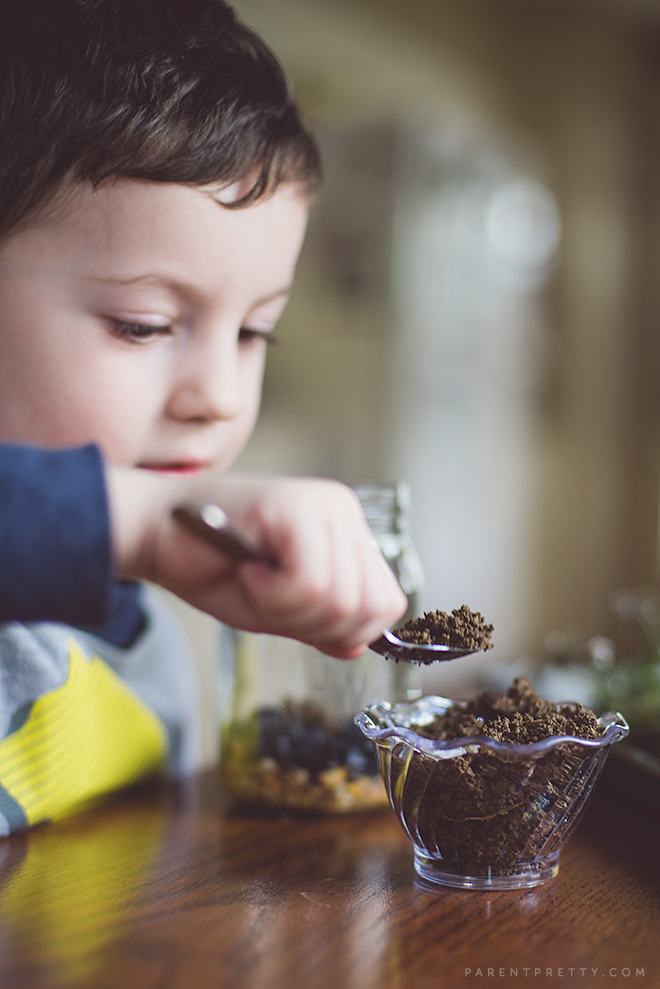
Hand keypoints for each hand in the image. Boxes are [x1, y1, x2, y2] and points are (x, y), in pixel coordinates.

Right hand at [107, 468, 407, 658]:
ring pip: (340, 598)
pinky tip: (248, 569)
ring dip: (285, 608)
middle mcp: (344, 513)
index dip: (342, 631)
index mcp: (348, 536)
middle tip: (268, 597)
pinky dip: (272, 594)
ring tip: (254, 579)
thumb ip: (324, 624)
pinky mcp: (295, 505)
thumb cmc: (212, 568)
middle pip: (369, 606)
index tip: (292, 614)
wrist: (155, 534)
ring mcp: (323, 504)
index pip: (385, 604)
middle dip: (313, 623)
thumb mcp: (281, 609)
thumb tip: (358, 644)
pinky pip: (309, 582)